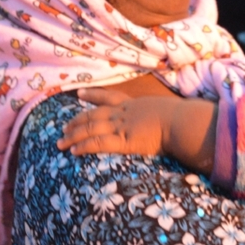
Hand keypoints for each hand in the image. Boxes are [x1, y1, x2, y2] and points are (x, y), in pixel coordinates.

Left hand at [57, 87, 172, 156]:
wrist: (183, 122)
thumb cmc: (183, 119)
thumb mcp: (171, 112)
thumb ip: (165, 116)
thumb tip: (173, 121)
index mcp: (136, 105)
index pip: (110, 97)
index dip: (93, 95)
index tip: (80, 93)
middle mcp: (125, 113)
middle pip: (94, 115)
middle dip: (77, 120)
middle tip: (64, 125)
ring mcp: (122, 126)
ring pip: (90, 129)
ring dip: (73, 135)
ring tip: (61, 142)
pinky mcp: (123, 141)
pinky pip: (97, 143)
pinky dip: (83, 146)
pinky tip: (73, 151)